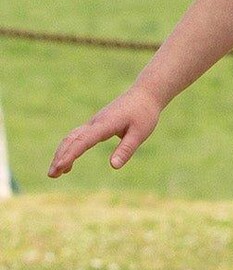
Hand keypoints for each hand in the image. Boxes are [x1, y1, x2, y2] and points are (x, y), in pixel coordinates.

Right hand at [48, 84, 162, 177]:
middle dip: (60, 156)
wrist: (144, 95)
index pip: (83, 141)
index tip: (60, 167)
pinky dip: (70, 148)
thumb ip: (126, 149)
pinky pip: (78, 137)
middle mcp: (95, 123)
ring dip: (62, 153)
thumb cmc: (144, 114)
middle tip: (51, 175)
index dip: (71, 154)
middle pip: (71, 139)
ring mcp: (94, 123)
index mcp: (105, 124)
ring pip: (71, 137)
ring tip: (56, 173)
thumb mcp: (140, 133)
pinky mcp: (96, 124)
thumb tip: (113, 166)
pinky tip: (69, 162)